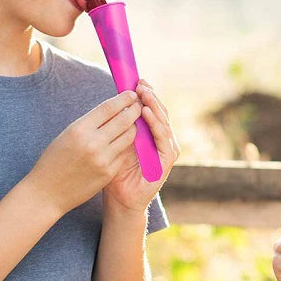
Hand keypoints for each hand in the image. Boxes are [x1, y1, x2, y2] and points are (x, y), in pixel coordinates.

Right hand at [27, 91, 142, 216]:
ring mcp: (103, 159)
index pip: (108, 107)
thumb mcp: (67, 135)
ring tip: (133, 122)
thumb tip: (112, 108)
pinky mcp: (109, 173)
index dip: (123, 98)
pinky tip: (125, 141)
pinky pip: (124, 153)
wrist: (47, 193)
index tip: (131, 93)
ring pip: (129, 136)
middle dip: (134, 109)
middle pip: (124, 120)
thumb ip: (90, 123)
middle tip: (139, 104)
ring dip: (133, 127)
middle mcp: (93, 143)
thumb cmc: (55, 160)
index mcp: (79, 129)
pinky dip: (126, 145)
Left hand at [102, 79, 179, 211]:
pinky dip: (156, 125)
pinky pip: (163, 139)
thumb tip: (116, 100)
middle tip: (141, 83)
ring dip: (154, 106)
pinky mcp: (167, 162)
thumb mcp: (114, 143)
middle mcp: (160, 140)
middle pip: (160, 112)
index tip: (135, 80)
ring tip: (144, 94)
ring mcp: (166, 151)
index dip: (145, 94)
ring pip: (163, 122)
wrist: (119, 200)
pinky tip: (146, 114)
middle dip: (151, 96)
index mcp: (149, 135)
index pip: (151, 109)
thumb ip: (119, 125)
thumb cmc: (113, 172)